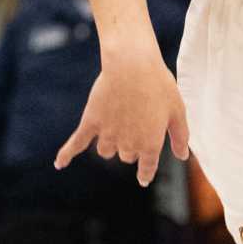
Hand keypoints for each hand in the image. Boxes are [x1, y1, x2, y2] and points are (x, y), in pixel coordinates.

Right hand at [55, 45, 190, 187]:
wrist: (132, 65)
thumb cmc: (159, 84)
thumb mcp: (178, 110)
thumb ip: (180, 136)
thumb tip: (183, 156)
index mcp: (150, 144)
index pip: (146, 167)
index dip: (145, 173)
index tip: (143, 179)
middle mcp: (127, 143)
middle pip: (126, 155)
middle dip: (131, 147)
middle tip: (136, 123)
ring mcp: (107, 134)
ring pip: (105, 151)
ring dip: (111, 145)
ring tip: (116, 127)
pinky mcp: (91, 122)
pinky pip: (76, 144)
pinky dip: (67, 155)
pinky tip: (59, 164)